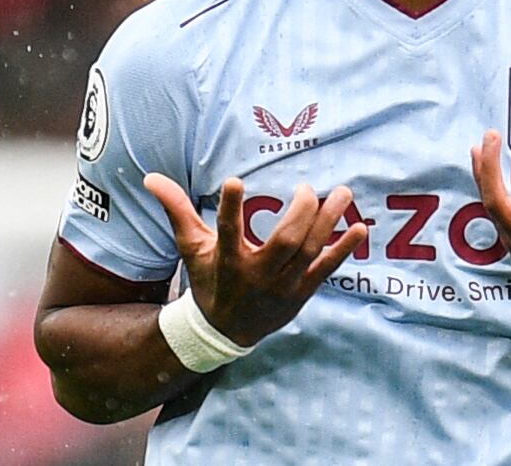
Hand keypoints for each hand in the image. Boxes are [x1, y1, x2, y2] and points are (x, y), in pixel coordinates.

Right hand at [144, 174, 366, 346]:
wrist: (224, 331)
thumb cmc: (208, 280)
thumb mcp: (192, 248)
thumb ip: (177, 210)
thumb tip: (151, 178)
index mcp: (227, 261)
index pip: (227, 231)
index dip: (230, 207)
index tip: (235, 180)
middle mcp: (256, 275)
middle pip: (284, 242)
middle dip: (300, 213)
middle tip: (306, 187)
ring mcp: (282, 286)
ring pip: (309, 252)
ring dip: (328, 222)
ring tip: (342, 192)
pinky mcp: (301, 293)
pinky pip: (326, 269)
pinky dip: (343, 250)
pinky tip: (359, 228)